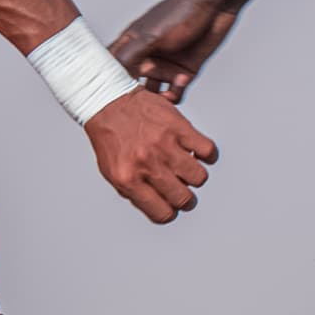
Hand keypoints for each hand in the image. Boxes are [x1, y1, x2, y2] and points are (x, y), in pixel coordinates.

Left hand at [84, 89, 218, 223]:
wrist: (107, 101)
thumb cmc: (110, 137)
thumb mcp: (112, 172)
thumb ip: (135, 192)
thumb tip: (159, 206)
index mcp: (128, 180)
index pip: (162, 213)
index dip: (170, 212)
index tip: (171, 206)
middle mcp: (147, 164)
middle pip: (183, 199)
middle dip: (185, 198)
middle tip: (182, 188)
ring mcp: (164, 145)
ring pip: (198, 177)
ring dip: (195, 176)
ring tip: (186, 167)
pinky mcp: (178, 127)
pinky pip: (207, 150)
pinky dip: (207, 154)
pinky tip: (196, 151)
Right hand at [110, 0, 239, 102]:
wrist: (216, 8)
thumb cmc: (181, 13)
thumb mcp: (151, 36)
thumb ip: (129, 56)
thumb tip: (109, 75)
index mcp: (132, 43)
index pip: (111, 65)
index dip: (106, 81)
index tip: (106, 98)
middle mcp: (146, 56)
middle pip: (131, 83)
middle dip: (133, 96)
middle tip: (136, 104)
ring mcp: (165, 64)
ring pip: (152, 92)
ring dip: (155, 99)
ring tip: (159, 99)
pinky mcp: (184, 71)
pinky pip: (174, 92)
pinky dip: (175, 94)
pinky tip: (180, 82)